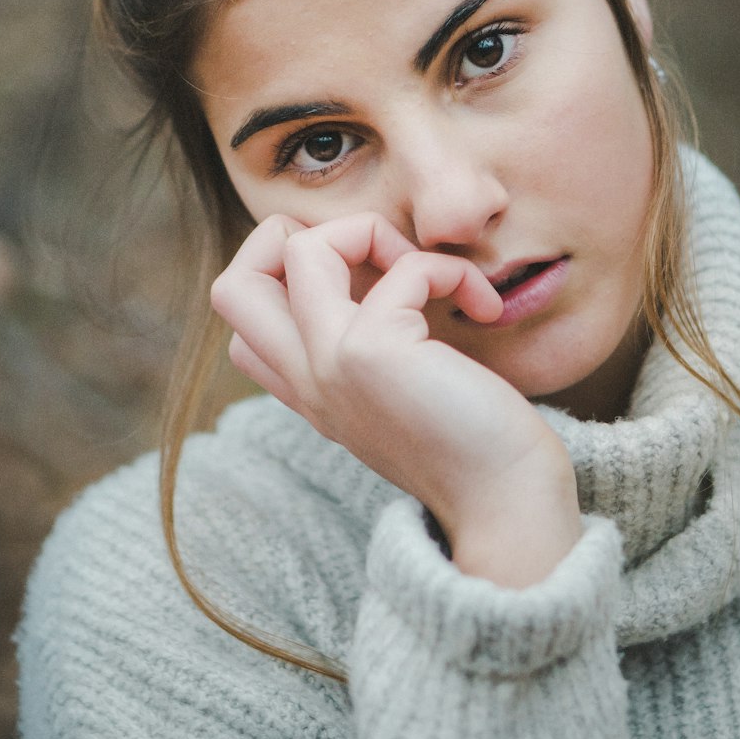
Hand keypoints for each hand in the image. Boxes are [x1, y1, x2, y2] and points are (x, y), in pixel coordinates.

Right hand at [210, 212, 581, 585]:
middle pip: (231, 285)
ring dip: (370, 233)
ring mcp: (331, 364)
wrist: (508, 505)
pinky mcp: (373, 351)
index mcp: (311, 394)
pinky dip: (450, 269)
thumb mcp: (401, 398)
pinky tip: (483, 305)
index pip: (243, 326)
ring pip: (297, 249)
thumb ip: (370, 354)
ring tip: (425, 272)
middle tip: (365, 258)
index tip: (366, 286)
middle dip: (291, 237)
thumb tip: (388, 279)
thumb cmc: (476, 448)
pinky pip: (403, 268)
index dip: (290, 281)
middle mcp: (309, 380)